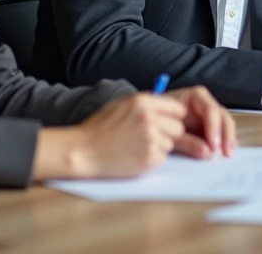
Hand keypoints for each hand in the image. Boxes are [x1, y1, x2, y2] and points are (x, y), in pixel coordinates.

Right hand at [34, 93, 187, 180]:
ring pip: (170, 144)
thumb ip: (148, 102)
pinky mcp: (148, 158)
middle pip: (178, 127)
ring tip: (136, 146)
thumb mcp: (123, 105)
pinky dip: (152, 159)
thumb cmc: (101, 127)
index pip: (178, 108)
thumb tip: (172, 105)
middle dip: (167, 133)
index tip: (165, 122)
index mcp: (143, 102)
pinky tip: (134, 155)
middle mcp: (149, 119)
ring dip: (159, 146)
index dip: (172, 117)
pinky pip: (163, 158)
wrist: (82, 151)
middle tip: (148, 137)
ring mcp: (150, 139)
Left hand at [162, 86, 236, 158]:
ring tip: (227, 154)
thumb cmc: (155, 122)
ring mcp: (209, 115)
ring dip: (228, 139)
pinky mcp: (210, 127)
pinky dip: (225, 142)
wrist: (146, 125)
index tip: (212, 144)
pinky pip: (222, 132)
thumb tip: (208, 152)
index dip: (214, 126)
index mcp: (195, 96)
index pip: (210, 109)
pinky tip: (226, 152)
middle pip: (222, 115)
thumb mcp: (168, 132)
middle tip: (224, 152)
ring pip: (225, 124)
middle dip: (225, 134)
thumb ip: (188, 141)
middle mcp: (205, 104)